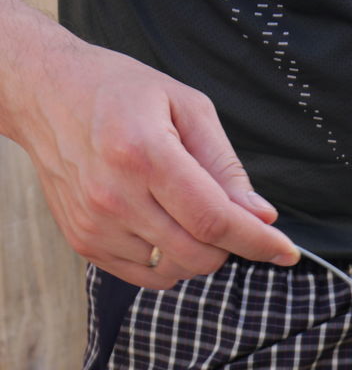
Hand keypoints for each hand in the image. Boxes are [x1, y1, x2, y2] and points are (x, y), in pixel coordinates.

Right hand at [3, 29, 298, 288]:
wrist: (46, 94)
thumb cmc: (122, 93)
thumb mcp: (188, 108)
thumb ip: (226, 166)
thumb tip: (261, 216)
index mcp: (143, 154)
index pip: (214, 219)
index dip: (258, 241)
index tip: (288, 251)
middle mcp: (113, 194)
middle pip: (200, 254)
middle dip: (230, 243)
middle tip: (224, 210)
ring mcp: (94, 223)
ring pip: (177, 270)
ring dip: (199, 250)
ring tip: (182, 206)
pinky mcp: (83, 241)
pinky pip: (149, 276)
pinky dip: (170, 260)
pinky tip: (162, 223)